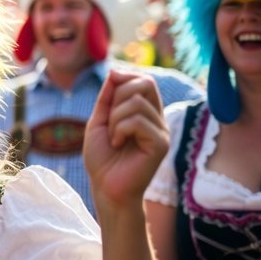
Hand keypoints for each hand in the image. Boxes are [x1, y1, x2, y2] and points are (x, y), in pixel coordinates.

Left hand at [84, 70, 168, 211]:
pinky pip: (137, 121)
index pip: (144, 80)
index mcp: (145, 112)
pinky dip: (119, 130)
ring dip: (115, 119)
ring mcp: (162, 131)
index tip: (108, 95)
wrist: (105, 187)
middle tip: (109, 121)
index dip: (124, 79)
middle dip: (118, 97)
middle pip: (145, 83)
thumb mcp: (99, 121)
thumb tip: (115, 71)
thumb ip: (108, 97)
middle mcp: (158, 119)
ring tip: (114, 138)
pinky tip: (118, 144)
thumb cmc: (102, 158)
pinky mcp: (161, 144)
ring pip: (136, 103)